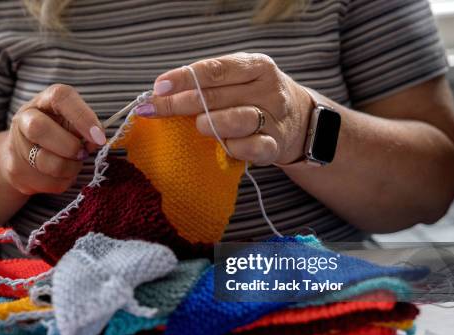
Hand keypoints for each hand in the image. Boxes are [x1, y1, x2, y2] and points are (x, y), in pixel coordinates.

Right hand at [0, 84, 105, 194]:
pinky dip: (64, 181)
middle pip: (39, 129)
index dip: (83, 116)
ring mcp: (17, 146)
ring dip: (71, 167)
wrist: (24, 155)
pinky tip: (61, 173)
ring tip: (73, 162)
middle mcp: (25, 119)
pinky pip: (50, 183)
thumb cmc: (58, 133)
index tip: (99, 136)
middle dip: (69, 146)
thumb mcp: (72, 122)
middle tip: (83, 152)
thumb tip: (97, 140)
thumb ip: (85, 127)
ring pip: (48, 163)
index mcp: (44, 101)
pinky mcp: (18, 172)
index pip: (61, 97)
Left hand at [135, 53, 313, 165]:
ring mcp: (274, 118)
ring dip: (210, 123)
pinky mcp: (275, 145)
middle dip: (180, 103)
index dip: (184, 78)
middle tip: (155, 109)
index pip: (215, 70)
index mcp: (257, 66)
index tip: (158, 87)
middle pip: (217, 96)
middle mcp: (268, 89)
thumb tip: (160, 93)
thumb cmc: (253, 97)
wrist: (298, 120)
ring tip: (199, 126)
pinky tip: (223, 146)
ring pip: (237, 120)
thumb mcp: (237, 81)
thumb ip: (206, 84)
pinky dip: (232, 147)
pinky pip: (251, 148)